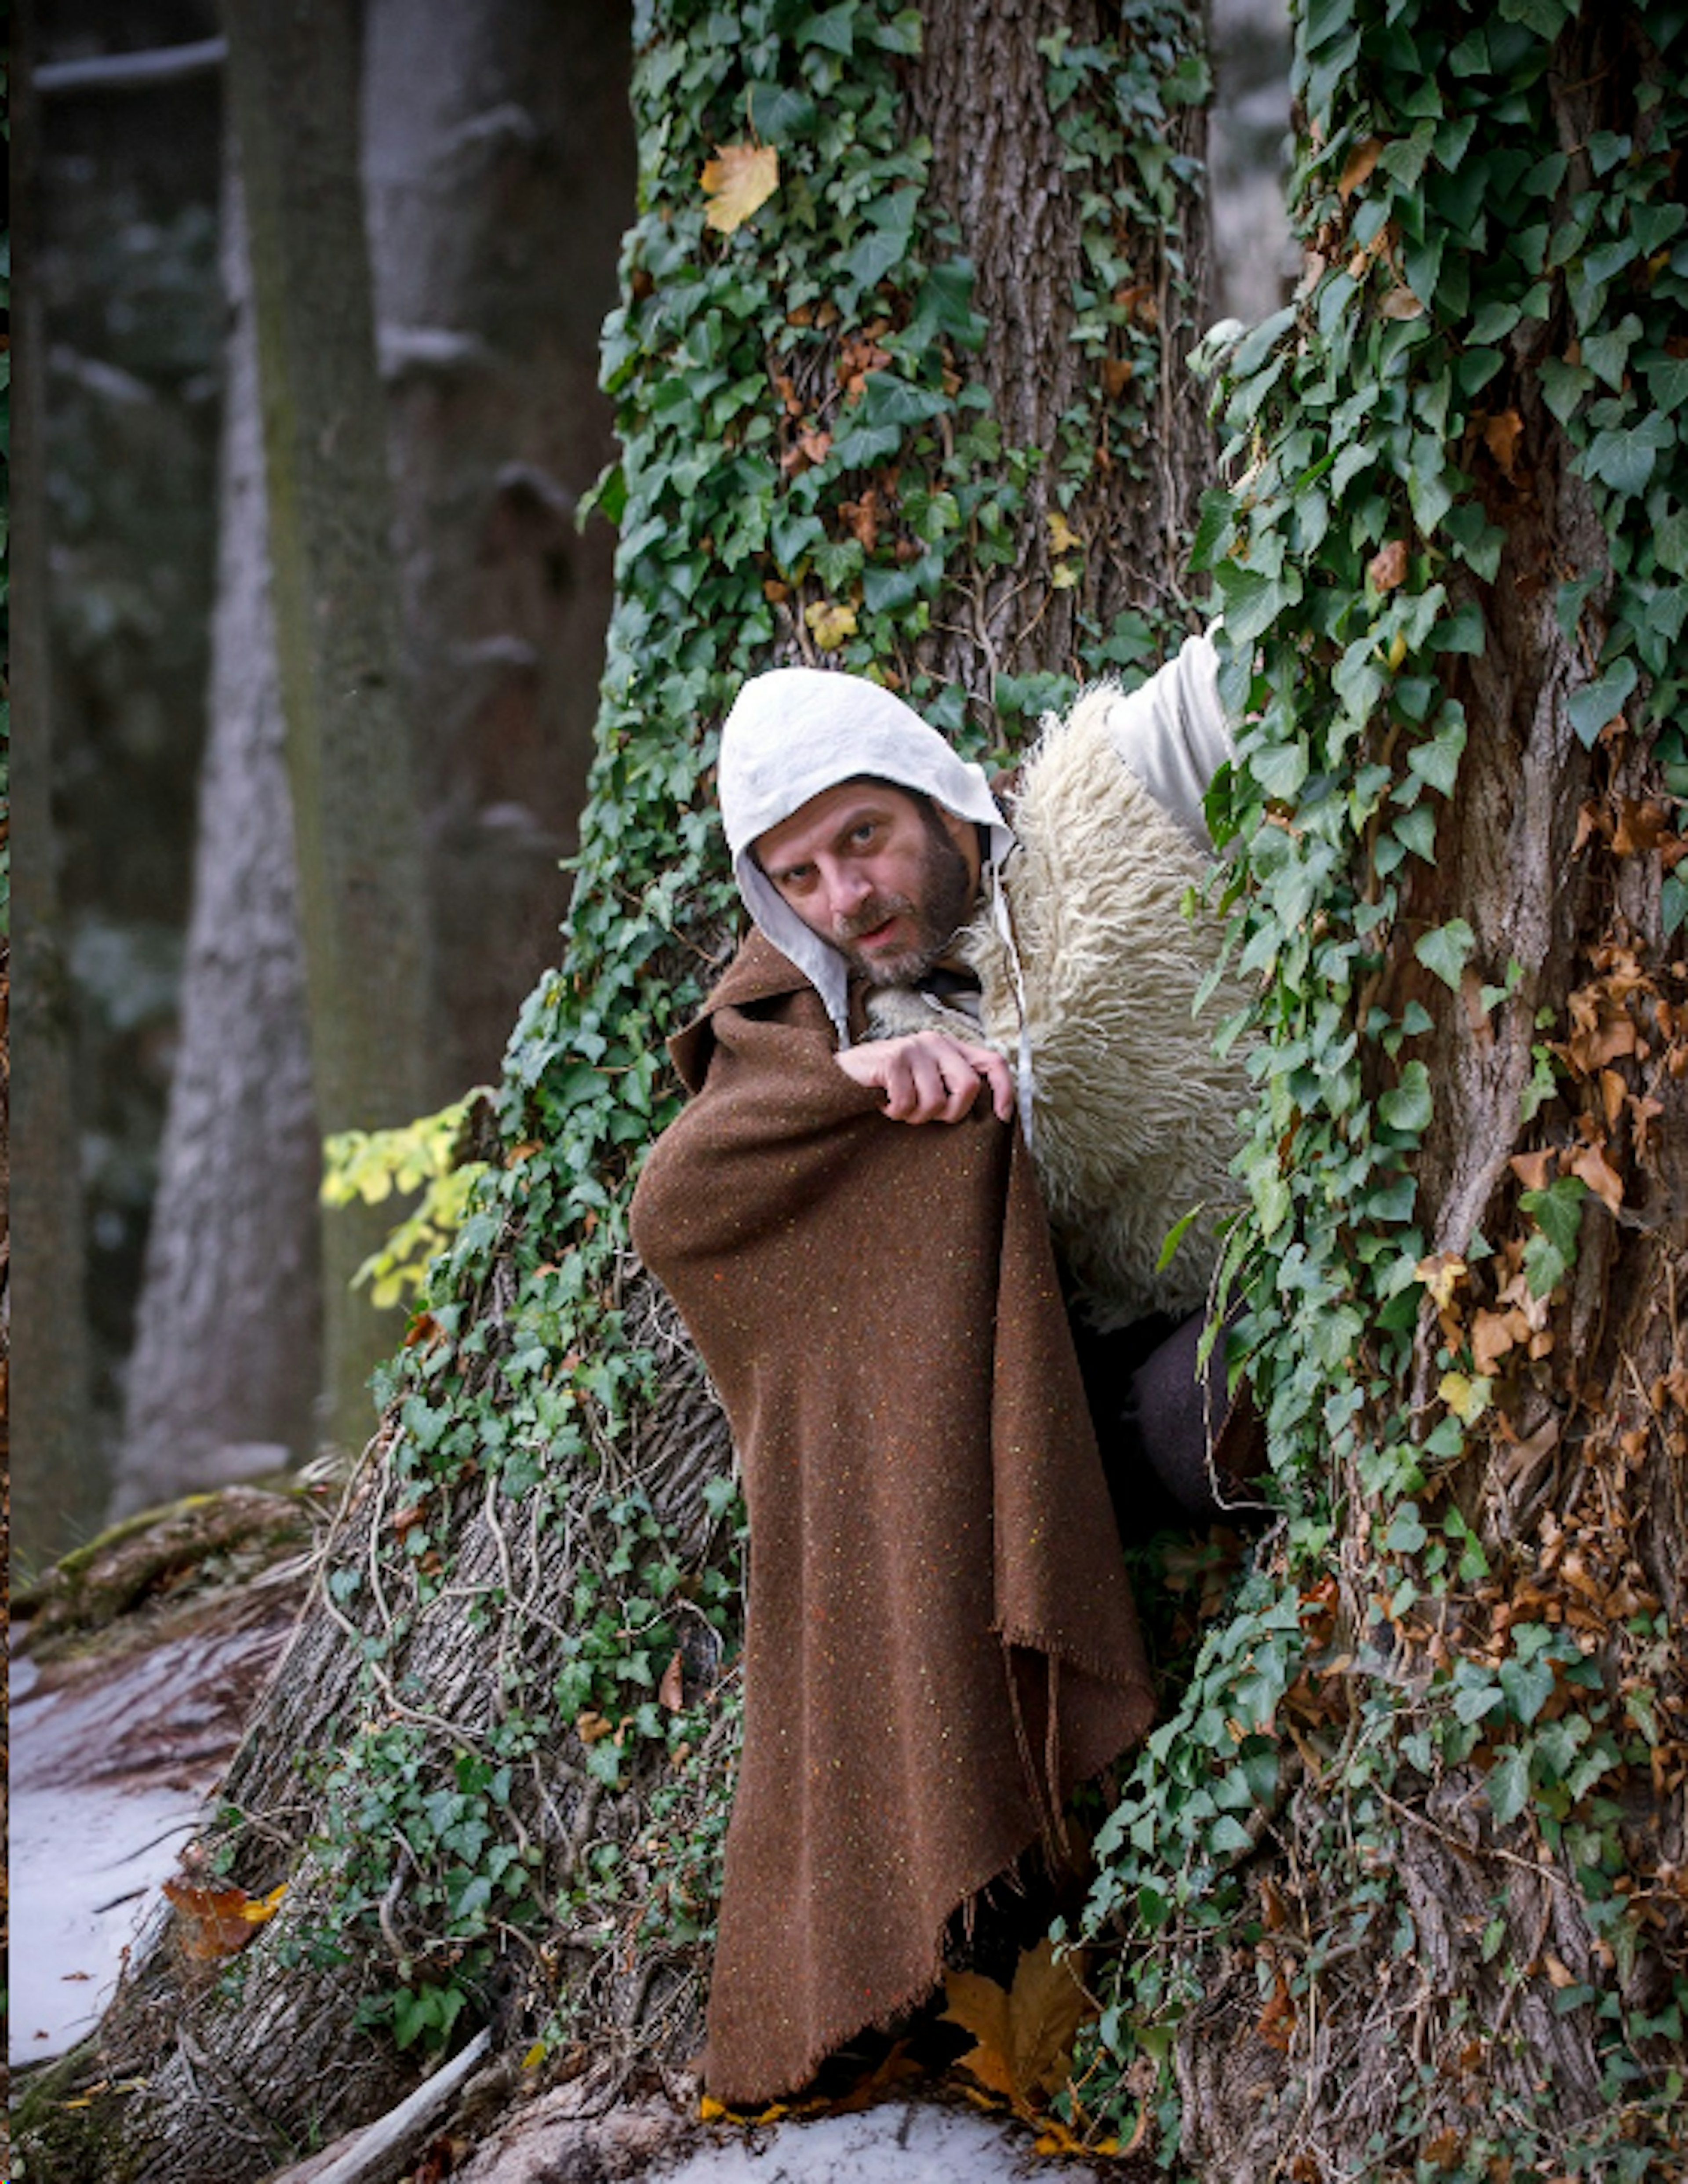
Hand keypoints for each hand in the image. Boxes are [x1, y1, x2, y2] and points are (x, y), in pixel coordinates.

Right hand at [835, 1030, 1015, 1125]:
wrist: (837, 1077)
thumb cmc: (886, 1086)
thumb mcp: (925, 1082)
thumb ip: (952, 1086)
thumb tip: (991, 1112)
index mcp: (950, 1047)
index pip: (993, 1062)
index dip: (1005, 1091)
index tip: (1002, 1118)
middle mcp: (935, 1041)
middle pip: (969, 1087)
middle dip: (950, 1113)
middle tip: (924, 1115)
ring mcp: (913, 1048)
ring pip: (936, 1102)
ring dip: (915, 1116)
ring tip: (898, 1107)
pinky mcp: (892, 1059)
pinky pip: (907, 1104)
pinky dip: (894, 1113)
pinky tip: (882, 1102)